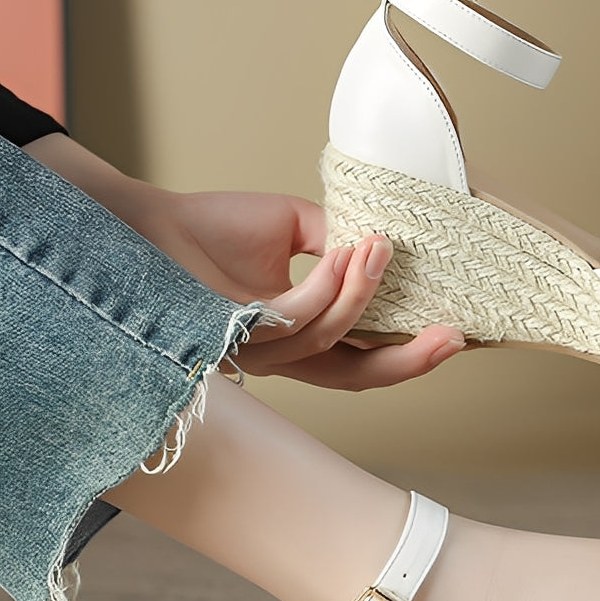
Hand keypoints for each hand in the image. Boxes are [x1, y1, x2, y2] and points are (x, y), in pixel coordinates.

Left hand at [164, 190, 465, 388]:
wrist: (146, 222)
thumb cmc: (210, 227)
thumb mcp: (294, 227)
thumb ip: (339, 239)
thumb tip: (381, 240)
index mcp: (298, 337)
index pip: (362, 360)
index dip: (409, 354)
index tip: (453, 333)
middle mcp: (281, 354)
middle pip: (357, 378)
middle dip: (410, 360)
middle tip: (451, 336)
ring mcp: (258, 349)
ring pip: (332, 340)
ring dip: (365, 294)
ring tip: (380, 247)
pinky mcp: (236, 332)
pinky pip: (299, 315)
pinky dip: (332, 285)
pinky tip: (347, 252)